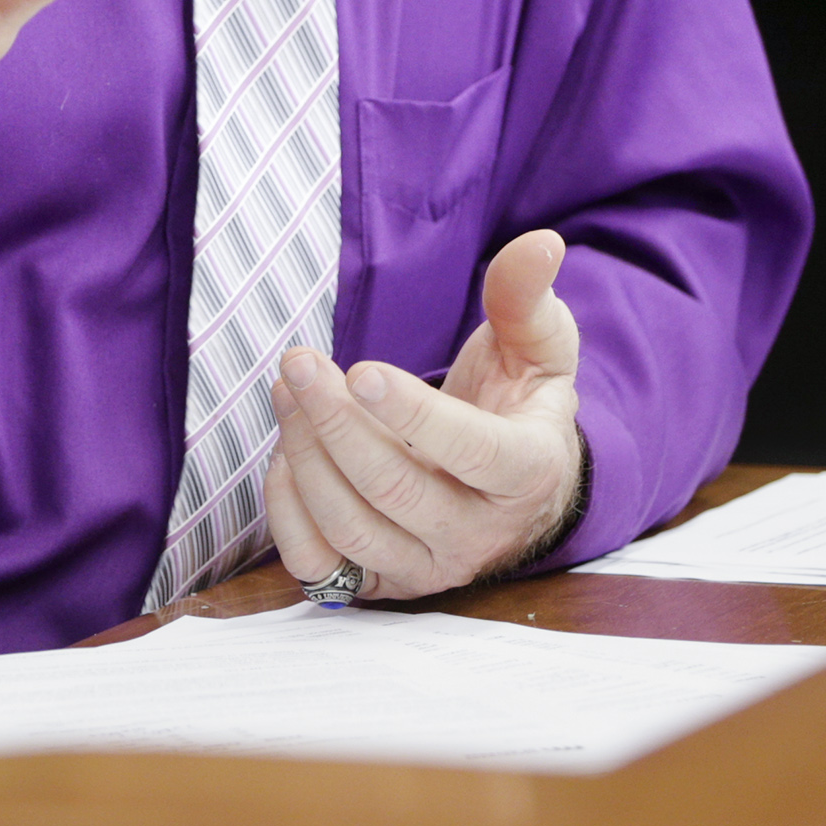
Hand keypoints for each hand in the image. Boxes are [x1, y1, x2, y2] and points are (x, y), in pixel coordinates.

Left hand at [263, 231, 581, 598]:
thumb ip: (527, 295)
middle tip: (298, 363)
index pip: (472, 453)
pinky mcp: (383, 582)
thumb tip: (541, 243)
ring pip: (354, 528)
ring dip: (307, 457)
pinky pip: (321, 567)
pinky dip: (288, 514)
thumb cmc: (518, 400)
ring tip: (286, 391)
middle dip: (336, 423)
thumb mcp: (537, 346)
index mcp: (527, 471)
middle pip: (396, 491)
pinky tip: (284, 454)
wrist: (509, 485)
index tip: (361, 369)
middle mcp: (478, 534)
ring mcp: (428, 565)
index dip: (414, 415)